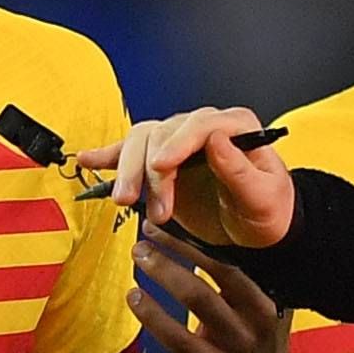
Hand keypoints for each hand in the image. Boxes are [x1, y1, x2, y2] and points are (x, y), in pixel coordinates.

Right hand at [100, 107, 294, 250]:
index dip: (177, 144)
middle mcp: (204, 127)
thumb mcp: (263, 197)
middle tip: (137, 200)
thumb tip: (217, 140)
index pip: (200, 125)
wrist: (258, 228)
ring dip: (128, 169)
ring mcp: (179, 142)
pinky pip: (130, 151)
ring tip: (123, 199)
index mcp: (236, 127)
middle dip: (147, 167)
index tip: (161, 168)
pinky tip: (86, 159)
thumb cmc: (267, 212)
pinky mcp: (162, 161)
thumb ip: (240, 170)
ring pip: (142, 141)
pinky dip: (107, 155)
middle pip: (164, 132)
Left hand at [128, 230, 287, 352]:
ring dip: (163, 274)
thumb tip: (203, 236)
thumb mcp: (258, 315)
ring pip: (196, 300)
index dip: (197, 241)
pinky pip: (177, 337)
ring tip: (138, 257)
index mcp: (267, 302)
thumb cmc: (246, 346)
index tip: (169, 222)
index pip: (231, 262)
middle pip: (214, 274)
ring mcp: (237, 347)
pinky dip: (153, 315)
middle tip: (146, 235)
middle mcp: (258, 322)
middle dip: (177, 251)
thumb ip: (241, 285)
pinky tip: (134, 297)